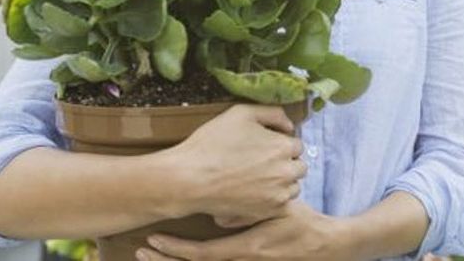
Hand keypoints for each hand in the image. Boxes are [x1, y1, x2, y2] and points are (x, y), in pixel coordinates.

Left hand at [136, 201, 356, 260]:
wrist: (324, 245)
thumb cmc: (302, 222)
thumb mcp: (281, 208)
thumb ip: (250, 211)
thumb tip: (217, 217)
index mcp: (249, 249)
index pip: (203, 255)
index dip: (175, 250)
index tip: (153, 241)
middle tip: (140, 250)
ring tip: (150, 254)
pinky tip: (179, 256)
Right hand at [157, 104, 306, 223]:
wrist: (190, 178)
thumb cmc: (212, 143)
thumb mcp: (241, 113)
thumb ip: (272, 113)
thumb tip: (289, 126)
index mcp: (283, 147)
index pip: (297, 145)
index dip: (280, 144)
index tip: (265, 147)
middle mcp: (286, 172)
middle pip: (298, 167)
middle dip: (285, 163)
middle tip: (261, 163)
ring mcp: (277, 195)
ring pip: (291, 187)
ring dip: (281, 182)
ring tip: (257, 178)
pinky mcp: (265, 212)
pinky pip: (279, 205)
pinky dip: (270, 199)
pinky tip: (252, 191)